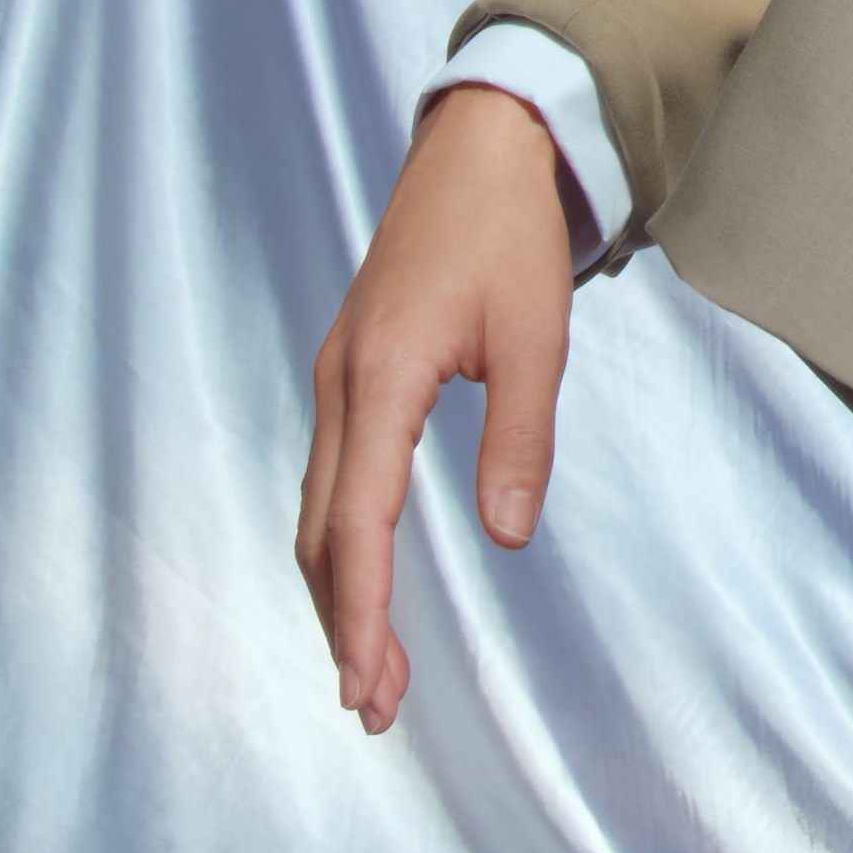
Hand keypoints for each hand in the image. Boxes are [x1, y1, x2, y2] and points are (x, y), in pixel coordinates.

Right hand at [298, 86, 575, 732]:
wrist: (483, 145)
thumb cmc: (512, 233)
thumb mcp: (535, 337)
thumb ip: (519, 439)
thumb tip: (506, 539)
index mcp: (381, 374)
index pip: (356, 523)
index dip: (360, 613)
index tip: (367, 685)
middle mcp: (341, 380)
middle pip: (319, 531)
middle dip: (342, 621)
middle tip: (374, 706)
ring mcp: (338, 372)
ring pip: (318, 505)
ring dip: (338, 587)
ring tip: (371, 665)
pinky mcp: (352, 366)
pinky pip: (332, 470)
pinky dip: (342, 536)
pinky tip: (366, 573)